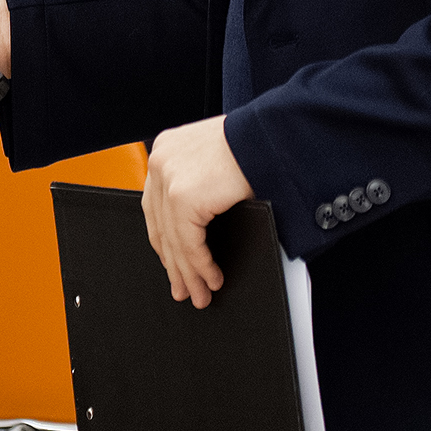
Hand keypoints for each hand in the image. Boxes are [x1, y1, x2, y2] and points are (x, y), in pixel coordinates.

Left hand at [142, 114, 252, 307]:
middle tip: (183, 288)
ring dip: (189, 273)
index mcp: (165, 150)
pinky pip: (189, 243)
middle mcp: (160, 161)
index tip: (172, 263)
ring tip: (200, 294)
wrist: (274, 136)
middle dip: (174, 263)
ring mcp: (168, 178)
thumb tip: (196, 230)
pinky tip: (211, 279)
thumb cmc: (256, 145)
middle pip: (160, 224)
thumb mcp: (216, 161)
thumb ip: (199, 185)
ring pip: (174, 239)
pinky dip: (201, 266)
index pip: (156, 206)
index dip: (165, 240)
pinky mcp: (183, 197)